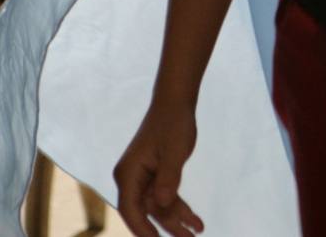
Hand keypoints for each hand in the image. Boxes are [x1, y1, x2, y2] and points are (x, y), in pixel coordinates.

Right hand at [114, 102, 205, 236]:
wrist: (176, 103)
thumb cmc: (172, 123)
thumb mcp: (173, 150)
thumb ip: (169, 177)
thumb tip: (162, 203)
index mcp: (128, 174)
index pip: (130, 208)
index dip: (142, 228)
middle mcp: (132, 179)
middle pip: (147, 212)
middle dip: (166, 229)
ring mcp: (144, 178)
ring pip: (159, 207)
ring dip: (178, 221)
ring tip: (197, 234)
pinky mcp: (157, 176)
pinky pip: (167, 197)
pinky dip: (181, 208)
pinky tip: (196, 222)